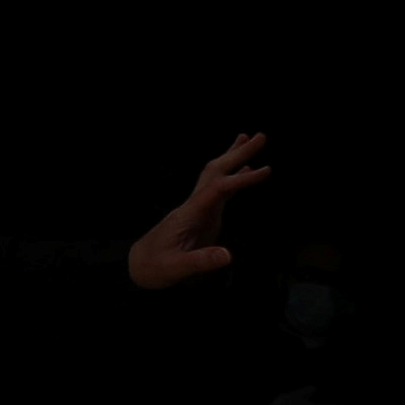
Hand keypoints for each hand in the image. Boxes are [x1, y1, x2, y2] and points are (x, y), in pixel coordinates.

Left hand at [127, 131, 271, 290]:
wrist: (139, 265)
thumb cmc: (155, 267)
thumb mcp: (176, 268)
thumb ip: (200, 261)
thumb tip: (229, 255)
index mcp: (190, 214)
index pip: (217, 189)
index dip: (240, 179)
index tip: (265, 171)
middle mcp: (194, 205)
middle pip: (215, 172)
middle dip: (237, 154)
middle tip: (260, 136)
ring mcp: (197, 208)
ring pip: (215, 176)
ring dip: (232, 158)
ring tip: (250, 139)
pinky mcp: (201, 214)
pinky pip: (219, 190)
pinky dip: (233, 177)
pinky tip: (245, 170)